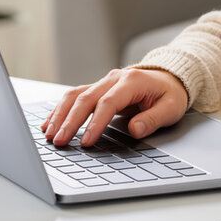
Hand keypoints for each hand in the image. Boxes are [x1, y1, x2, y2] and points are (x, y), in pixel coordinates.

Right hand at [41, 68, 188, 146]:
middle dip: (70, 121)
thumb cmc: (170, 94)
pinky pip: (74, 97)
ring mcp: (103, 82)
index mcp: (132, 81)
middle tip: (60, 141)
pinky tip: (49, 123)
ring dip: (60, 114)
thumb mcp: (171, 108)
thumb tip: (135, 130)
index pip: (108, 102)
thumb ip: (153, 119)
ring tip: (50, 134)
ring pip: (75, 95)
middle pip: (86, 98)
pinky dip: (60, 110)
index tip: (87, 141)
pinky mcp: (97, 88)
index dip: (96, 123)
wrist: (168, 78)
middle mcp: (114, 78)